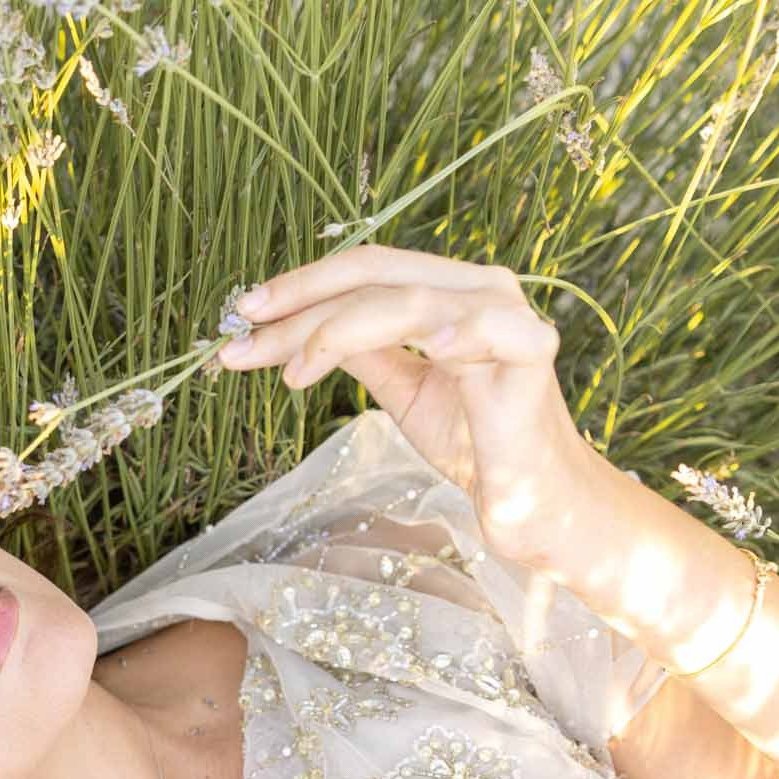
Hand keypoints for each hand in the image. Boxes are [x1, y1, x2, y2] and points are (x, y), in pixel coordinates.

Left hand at [215, 242, 601, 567]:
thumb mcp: (403, 391)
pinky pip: (483, 328)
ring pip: (408, 300)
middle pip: (377, 274)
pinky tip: (418, 347)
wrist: (536, 505)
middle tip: (243, 329)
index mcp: (449, 291)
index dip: (301, 288)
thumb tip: (296, 332)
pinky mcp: (530, 351)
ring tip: (292, 370)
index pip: (365, 273)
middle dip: (302, 301)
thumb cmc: (475, 446)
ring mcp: (507, 315)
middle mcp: (478, 289)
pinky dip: (447, 330)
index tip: (242, 316)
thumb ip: (361, 352)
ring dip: (338, 329)